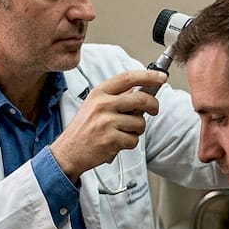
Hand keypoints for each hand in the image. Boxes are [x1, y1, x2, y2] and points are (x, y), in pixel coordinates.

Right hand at [50, 69, 165, 180]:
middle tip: (154, 110)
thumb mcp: (93, 106)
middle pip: (141, 99)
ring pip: (140, 122)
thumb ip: (115, 97)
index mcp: (99, 93)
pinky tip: (117, 142)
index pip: (128, 78)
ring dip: (137, 129)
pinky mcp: (111, 139)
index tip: (161, 77)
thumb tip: (140, 91)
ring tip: (122, 132)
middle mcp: (102, 105)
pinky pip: (134, 140)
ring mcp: (107, 122)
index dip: (148, 76)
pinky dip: (129, 143)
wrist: (68, 152)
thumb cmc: (83, 130)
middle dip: (153, 105)